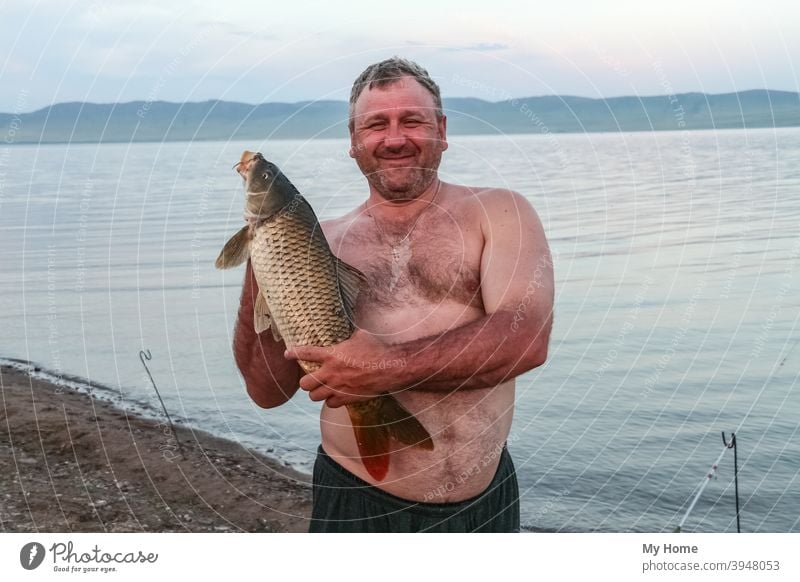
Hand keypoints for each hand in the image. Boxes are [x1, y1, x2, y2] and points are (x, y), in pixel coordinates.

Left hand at [284, 330, 402, 407]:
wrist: (390, 367)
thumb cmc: (377, 348)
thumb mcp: (361, 335)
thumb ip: (351, 336)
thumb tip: (352, 331)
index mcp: (332, 355)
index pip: (306, 353)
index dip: (294, 354)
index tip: (287, 354)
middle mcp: (331, 372)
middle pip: (305, 384)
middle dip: (306, 382)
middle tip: (312, 379)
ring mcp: (338, 387)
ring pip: (314, 397)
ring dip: (316, 393)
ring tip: (321, 389)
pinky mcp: (347, 398)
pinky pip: (330, 404)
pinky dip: (331, 401)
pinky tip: (335, 396)